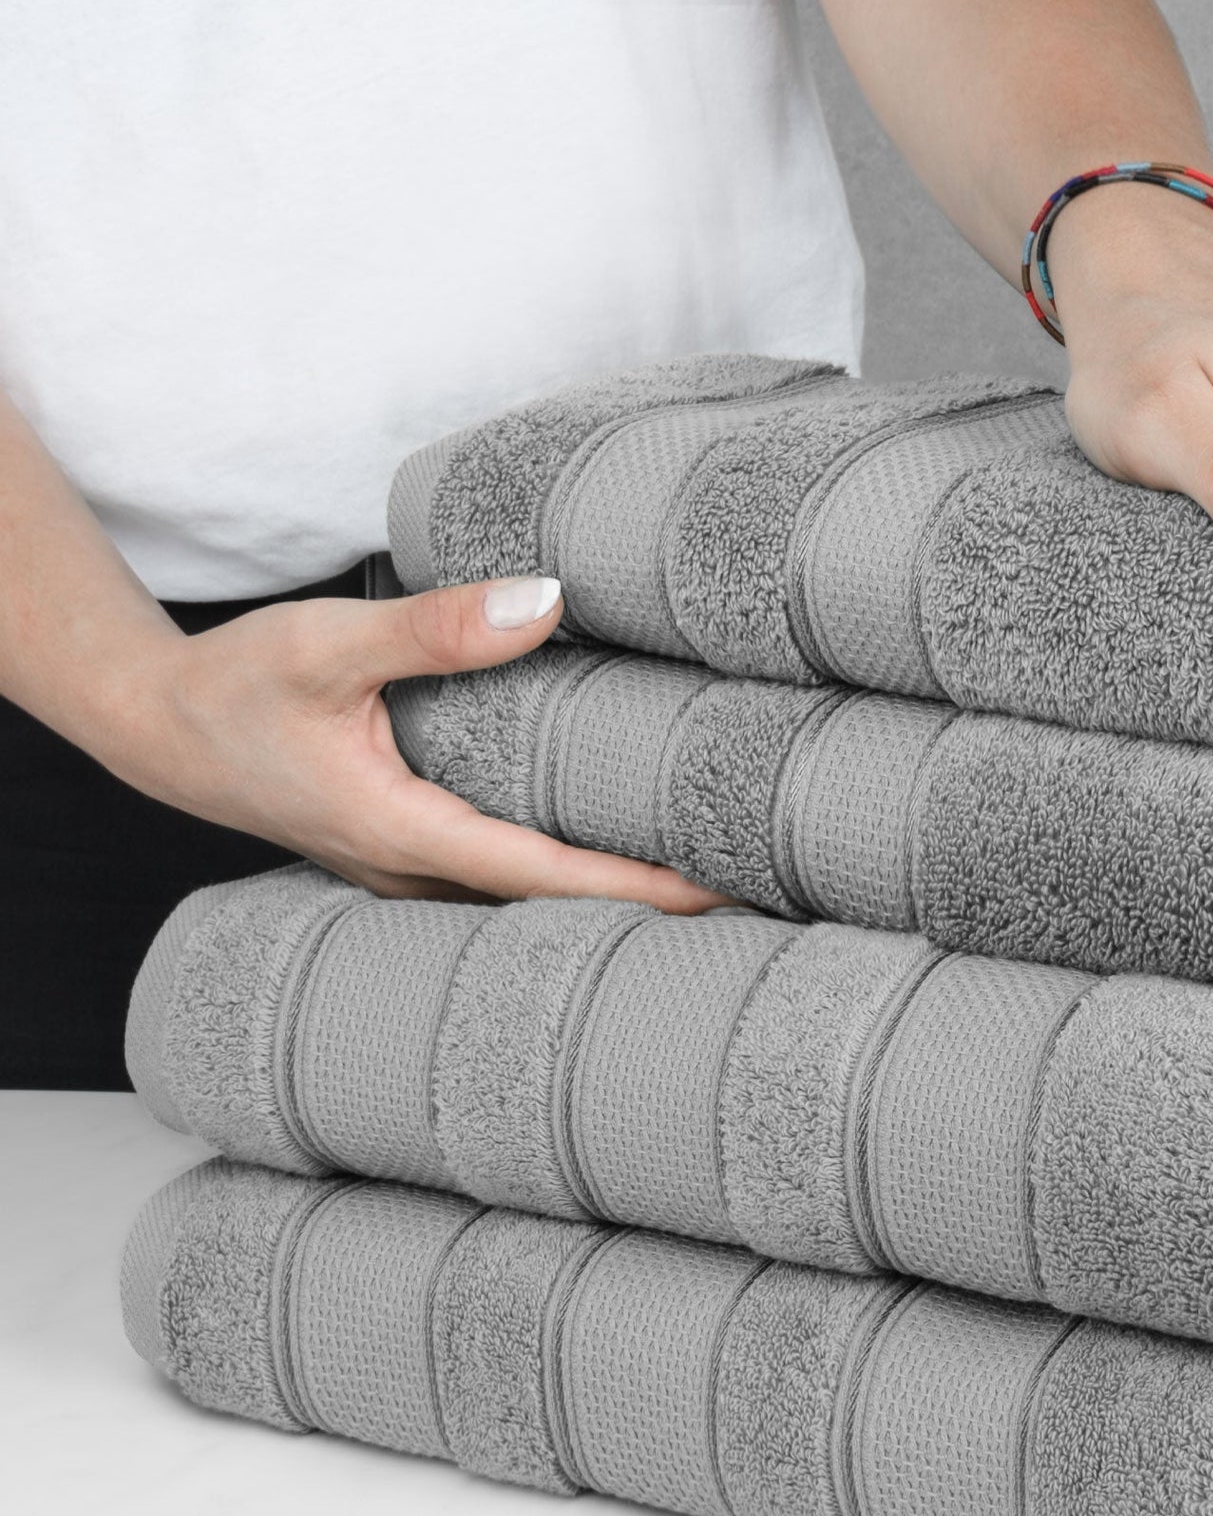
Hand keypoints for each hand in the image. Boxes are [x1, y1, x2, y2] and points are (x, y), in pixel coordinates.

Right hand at [99, 575, 726, 906]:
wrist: (156, 725)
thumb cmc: (235, 686)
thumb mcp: (329, 641)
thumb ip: (435, 628)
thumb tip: (543, 604)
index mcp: (406, 834)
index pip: (551, 878)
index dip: (643, 888)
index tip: (724, 887)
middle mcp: (416, 874)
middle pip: (553, 910)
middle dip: (648, 908)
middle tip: (752, 892)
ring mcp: (410, 875)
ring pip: (528, 905)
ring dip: (609, 900)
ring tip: (704, 882)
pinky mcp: (407, 857)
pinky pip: (500, 884)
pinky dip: (564, 879)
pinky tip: (608, 855)